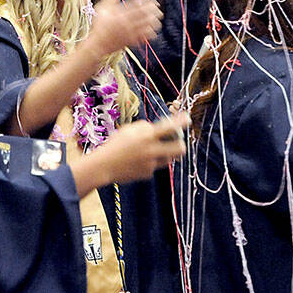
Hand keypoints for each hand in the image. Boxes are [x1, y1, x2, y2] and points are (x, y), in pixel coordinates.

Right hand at [70, 112, 188, 194]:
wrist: (105, 165)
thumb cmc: (116, 144)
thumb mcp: (129, 129)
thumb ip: (145, 128)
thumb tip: (156, 130)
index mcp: (147, 136)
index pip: (169, 127)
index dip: (180, 122)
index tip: (188, 118)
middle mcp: (152, 150)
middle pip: (179, 149)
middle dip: (182, 145)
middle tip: (179, 143)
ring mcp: (151, 163)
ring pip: (169, 159)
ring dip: (166, 154)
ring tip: (154, 151)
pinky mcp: (148, 174)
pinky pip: (155, 167)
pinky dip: (150, 163)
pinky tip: (138, 161)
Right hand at [83, 0, 161, 59]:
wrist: (98, 45)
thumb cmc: (99, 27)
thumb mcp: (101, 10)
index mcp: (121, 14)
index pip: (138, 4)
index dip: (146, 0)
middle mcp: (128, 23)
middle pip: (145, 14)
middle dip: (154, 9)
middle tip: (157, 7)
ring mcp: (131, 33)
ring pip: (148, 26)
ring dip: (154, 21)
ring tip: (156, 18)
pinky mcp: (132, 41)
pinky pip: (145, 37)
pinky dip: (151, 33)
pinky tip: (152, 30)